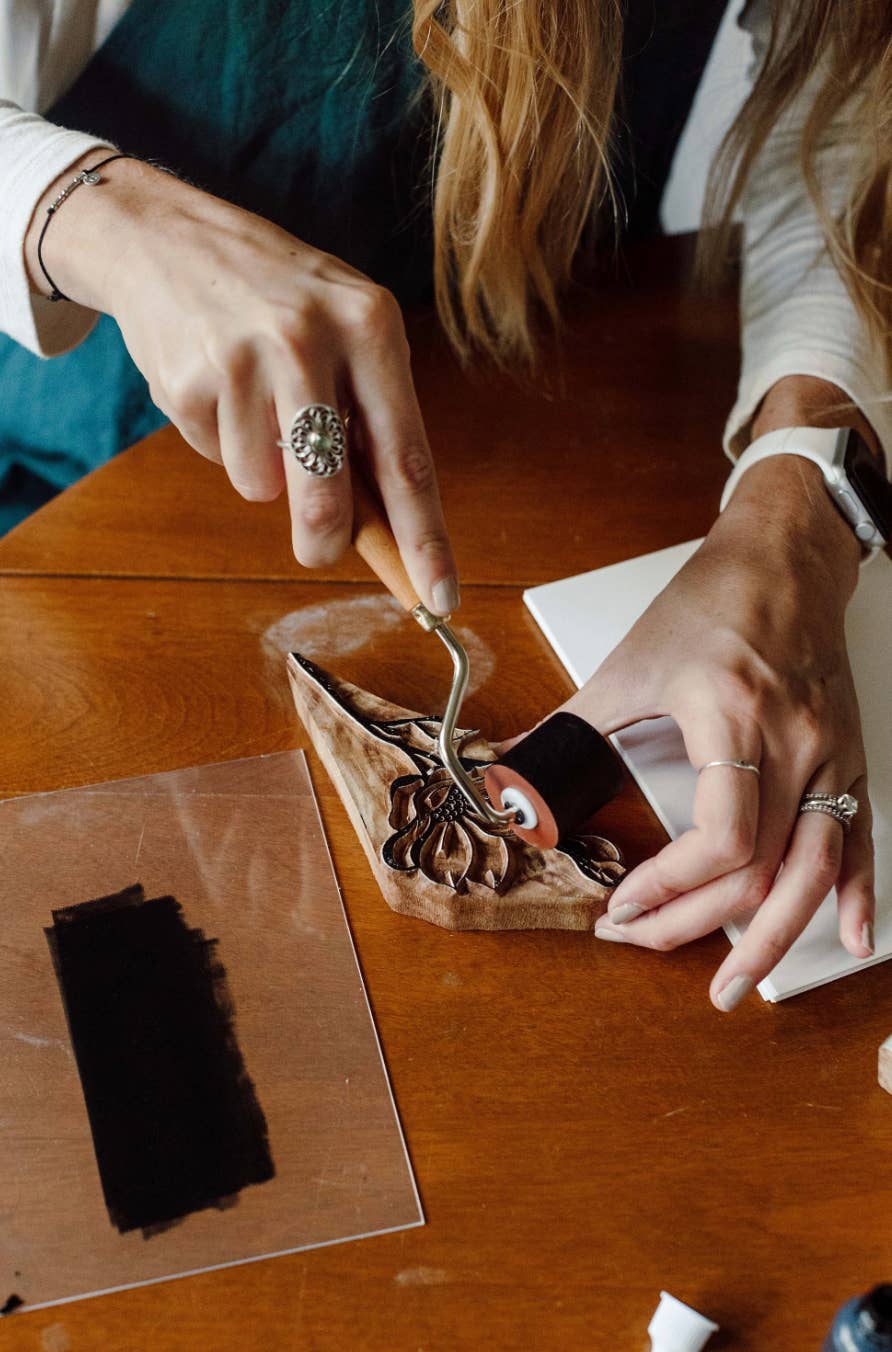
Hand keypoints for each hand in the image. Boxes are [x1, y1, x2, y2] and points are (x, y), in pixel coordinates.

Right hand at [24, 153, 458, 613]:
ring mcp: (244, 358)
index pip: (407, 457)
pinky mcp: (189, 379)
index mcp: (370, 326)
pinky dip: (219, 441)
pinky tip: (217, 388)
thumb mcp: (345, 331)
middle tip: (319, 548)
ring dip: (260, 469)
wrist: (167, 237)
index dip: (425, 538)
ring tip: (253, 403)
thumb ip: (370, 418)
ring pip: (262, 485)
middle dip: (323, 539)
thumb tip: (390, 528)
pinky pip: (215, 458)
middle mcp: (311, 339)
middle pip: (327, 493)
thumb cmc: (279, 299)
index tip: (441, 598)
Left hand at [554, 453, 874, 1009]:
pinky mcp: (848, 757)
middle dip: (697, 925)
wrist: (786, 558)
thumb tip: (512, 772)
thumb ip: (572, 725)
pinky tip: (847, 933)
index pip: (722, 837)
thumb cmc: (714, 600)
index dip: (671, 887)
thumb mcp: (631, 661)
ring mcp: (829, 754)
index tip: (624, 902)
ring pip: (817, 870)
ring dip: (776, 938)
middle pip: (761, 869)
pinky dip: (857, 892)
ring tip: (736, 983)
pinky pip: (862, 837)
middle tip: (645, 941)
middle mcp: (792, 742)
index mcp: (734, 714)